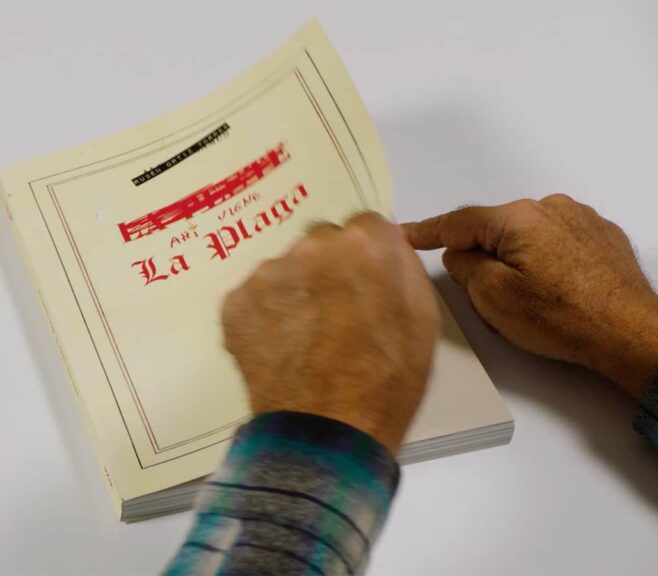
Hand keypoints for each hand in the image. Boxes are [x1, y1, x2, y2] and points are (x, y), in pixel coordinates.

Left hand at [221, 212, 440, 453]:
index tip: (364, 285)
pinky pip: (254, 298)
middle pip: (320, 243)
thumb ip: (401, 266)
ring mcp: (268, 274)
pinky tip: (280, 349)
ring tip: (305, 339)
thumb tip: (383, 245)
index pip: (364, 227)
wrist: (326, 430)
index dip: (365, 258)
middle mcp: (311, 247)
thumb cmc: (386, 381)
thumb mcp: (421, 318)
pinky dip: (265, 317)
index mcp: (364, 244)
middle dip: (327, 269)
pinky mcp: (235, 303)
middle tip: (334, 315)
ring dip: (294, 292)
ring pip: (284, 270)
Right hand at [404, 194, 657, 399]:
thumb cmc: (566, 320)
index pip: (458, 221)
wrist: (630, 335)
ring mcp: (579, 219)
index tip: (404, 234)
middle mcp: (550, 208)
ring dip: (517, 261)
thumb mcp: (493, 299)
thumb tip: (460, 255)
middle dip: (483, 257)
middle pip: (494, 230)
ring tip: (532, 301)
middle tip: (486, 297)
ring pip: (525, 236)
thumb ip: (465, 267)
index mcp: (518, 218)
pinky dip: (546, 262)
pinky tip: (556, 292)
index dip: (426, 231)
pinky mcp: (600, 236)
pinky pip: (555, 242)